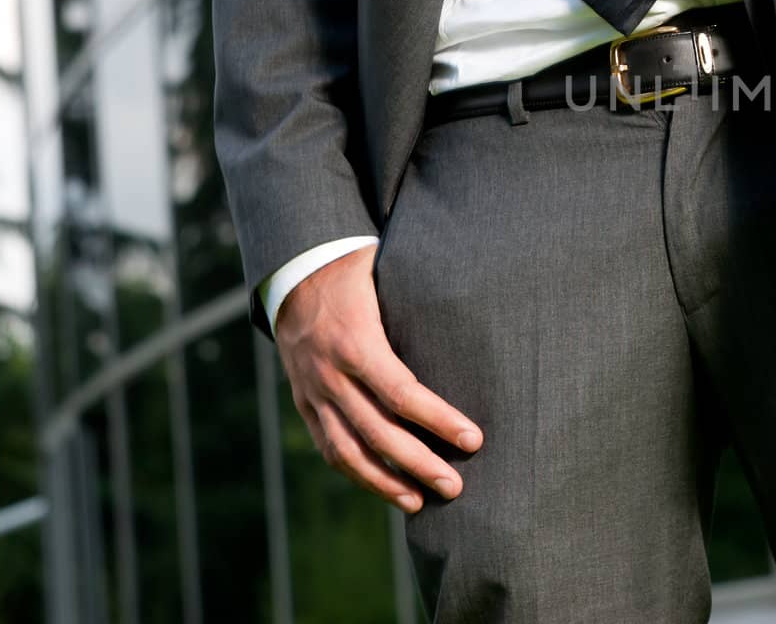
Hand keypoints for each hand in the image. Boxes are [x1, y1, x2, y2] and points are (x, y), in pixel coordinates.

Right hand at [274, 244, 482, 512]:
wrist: (295, 272)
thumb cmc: (359, 271)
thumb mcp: (389, 275)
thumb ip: (423, 300)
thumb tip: (481, 313)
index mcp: (357, 342)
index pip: (402, 393)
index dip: (439, 420)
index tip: (473, 439)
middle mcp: (331, 374)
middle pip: (378, 432)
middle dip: (418, 464)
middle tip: (455, 487)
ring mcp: (313, 392)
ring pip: (347, 450)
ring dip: (385, 482)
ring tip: (420, 502)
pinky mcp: (304, 403)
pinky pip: (329, 446)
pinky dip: (357, 471)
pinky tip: (385, 487)